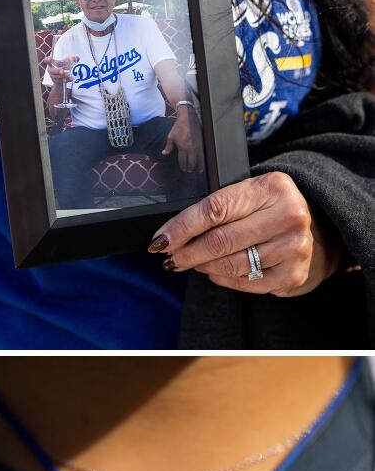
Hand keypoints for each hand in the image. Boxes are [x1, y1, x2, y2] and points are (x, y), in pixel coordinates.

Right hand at [44, 54, 77, 84]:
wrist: (63, 78)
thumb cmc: (63, 68)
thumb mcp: (67, 63)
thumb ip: (72, 60)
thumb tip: (77, 58)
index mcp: (52, 64)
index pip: (47, 61)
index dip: (47, 60)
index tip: (50, 58)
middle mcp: (51, 70)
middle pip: (51, 71)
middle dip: (57, 71)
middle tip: (62, 71)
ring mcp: (53, 77)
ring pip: (56, 77)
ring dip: (62, 76)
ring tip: (68, 74)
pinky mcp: (57, 82)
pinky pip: (61, 81)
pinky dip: (66, 80)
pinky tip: (71, 78)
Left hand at [151, 172, 342, 296]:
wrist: (311, 229)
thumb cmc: (266, 211)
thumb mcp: (245, 197)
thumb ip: (213, 210)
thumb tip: (168, 237)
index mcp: (272, 187)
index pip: (214, 210)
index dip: (181, 228)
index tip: (159, 242)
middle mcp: (290, 214)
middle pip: (220, 241)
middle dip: (187, 253)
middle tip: (171, 258)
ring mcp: (296, 246)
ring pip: (231, 264)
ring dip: (203, 266)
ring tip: (194, 262)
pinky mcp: (295, 272)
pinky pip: (246, 283)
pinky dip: (224, 280)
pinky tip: (216, 272)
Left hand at [162, 106, 203, 172]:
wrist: (188, 118)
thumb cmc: (179, 127)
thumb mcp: (171, 137)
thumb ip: (168, 147)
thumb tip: (164, 153)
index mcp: (183, 147)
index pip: (183, 160)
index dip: (183, 166)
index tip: (183, 169)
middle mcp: (191, 148)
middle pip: (192, 161)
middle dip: (190, 167)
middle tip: (189, 171)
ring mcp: (198, 145)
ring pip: (199, 158)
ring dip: (198, 165)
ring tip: (198, 171)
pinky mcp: (202, 142)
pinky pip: (203, 153)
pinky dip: (203, 159)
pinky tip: (202, 162)